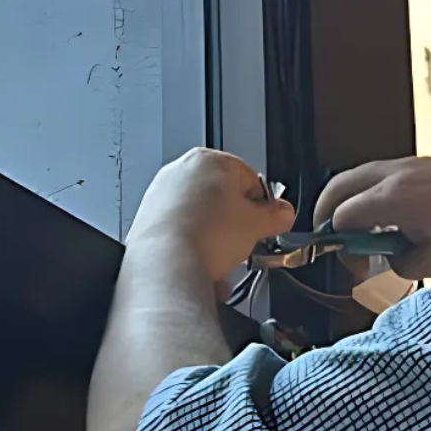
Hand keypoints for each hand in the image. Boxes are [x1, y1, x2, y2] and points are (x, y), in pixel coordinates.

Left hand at [129, 148, 295, 280]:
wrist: (165, 264)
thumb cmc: (205, 235)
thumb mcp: (256, 225)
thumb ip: (276, 215)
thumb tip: (283, 213)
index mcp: (210, 161)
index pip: (249, 177)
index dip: (262, 205)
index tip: (267, 223)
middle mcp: (180, 172)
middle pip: (222, 199)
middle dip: (235, 225)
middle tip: (244, 244)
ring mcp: (160, 196)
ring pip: (200, 220)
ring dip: (215, 242)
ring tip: (221, 262)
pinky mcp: (147, 221)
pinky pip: (180, 235)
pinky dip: (192, 250)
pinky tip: (201, 269)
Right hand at [313, 158, 430, 278]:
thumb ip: (400, 263)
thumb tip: (389, 259)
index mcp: (393, 197)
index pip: (341, 216)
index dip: (337, 243)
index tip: (350, 266)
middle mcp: (397, 173)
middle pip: (341, 186)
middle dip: (327, 213)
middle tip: (330, 240)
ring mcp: (415, 164)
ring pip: (362, 176)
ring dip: (351, 201)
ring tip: (360, 232)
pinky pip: (385, 174)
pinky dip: (374, 193)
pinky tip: (390, 219)